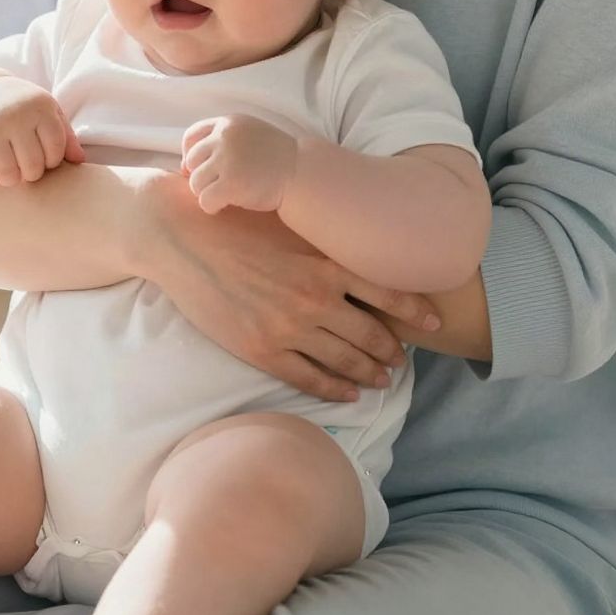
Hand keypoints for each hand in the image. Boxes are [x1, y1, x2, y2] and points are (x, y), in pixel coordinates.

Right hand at [0, 75, 84, 189]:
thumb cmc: (25, 108)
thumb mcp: (49, 113)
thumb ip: (67, 137)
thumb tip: (79, 160)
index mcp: (40, 108)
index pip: (55, 151)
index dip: (52, 161)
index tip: (45, 157)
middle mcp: (16, 115)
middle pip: (32, 166)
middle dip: (32, 174)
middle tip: (27, 167)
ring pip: (6, 173)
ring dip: (11, 180)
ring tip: (12, 173)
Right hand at [132, 170, 440, 403]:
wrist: (180, 237)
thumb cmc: (234, 220)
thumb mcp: (291, 223)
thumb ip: (326, 242)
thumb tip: (361, 252)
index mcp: (325, 264)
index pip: (388, 294)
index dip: (416, 313)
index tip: (434, 324)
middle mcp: (314, 300)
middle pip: (372, 335)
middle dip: (393, 351)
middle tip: (404, 358)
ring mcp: (288, 329)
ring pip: (345, 362)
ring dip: (370, 374)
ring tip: (383, 379)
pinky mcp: (261, 350)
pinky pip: (309, 379)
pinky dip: (335, 390)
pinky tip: (348, 394)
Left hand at [180, 114, 298, 213]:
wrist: (302, 174)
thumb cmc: (276, 159)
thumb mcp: (250, 134)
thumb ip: (222, 140)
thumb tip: (183, 165)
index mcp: (228, 123)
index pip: (191, 136)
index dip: (190, 155)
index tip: (199, 168)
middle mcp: (225, 137)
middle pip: (191, 162)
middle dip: (201, 176)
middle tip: (219, 186)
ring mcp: (227, 160)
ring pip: (195, 183)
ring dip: (207, 192)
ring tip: (226, 195)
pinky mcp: (230, 184)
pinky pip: (204, 200)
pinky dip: (211, 207)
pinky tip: (224, 207)